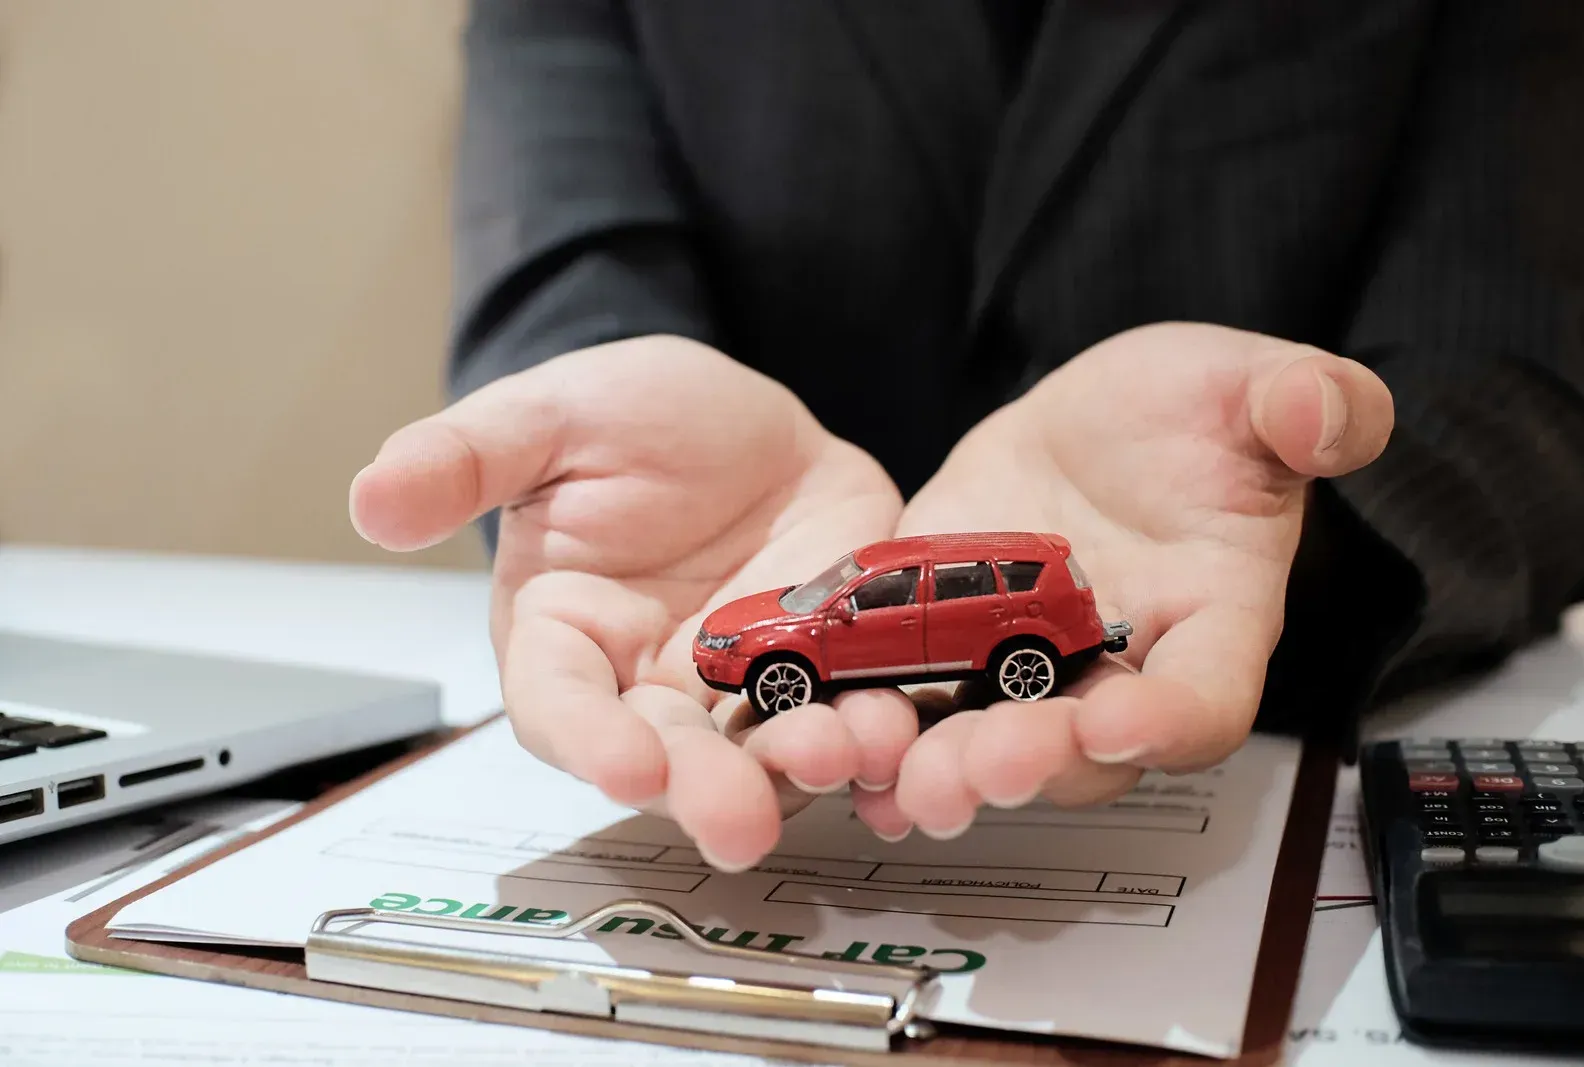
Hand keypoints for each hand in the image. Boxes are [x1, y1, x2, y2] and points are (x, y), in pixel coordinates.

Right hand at [348, 336, 907, 869]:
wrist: (750, 420)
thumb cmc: (632, 419)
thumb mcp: (548, 418)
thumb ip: (466, 458)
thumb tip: (370, 497)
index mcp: (567, 636)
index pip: (560, 704)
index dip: (587, 739)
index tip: (623, 764)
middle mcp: (650, 683)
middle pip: (667, 756)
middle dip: (701, 788)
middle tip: (740, 818)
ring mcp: (746, 686)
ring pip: (765, 749)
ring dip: (801, 767)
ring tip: (840, 759)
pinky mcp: (828, 672)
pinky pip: (850, 714)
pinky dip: (876, 733)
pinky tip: (902, 738)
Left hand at [852, 323, 1393, 839]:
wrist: (1098, 421)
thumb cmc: (1191, 412)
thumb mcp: (1251, 384)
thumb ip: (1307, 402)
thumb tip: (1327, 414)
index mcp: (1212, 621)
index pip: (1207, 699)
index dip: (1167, 723)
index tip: (1117, 723)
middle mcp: (1119, 668)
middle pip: (1088, 756)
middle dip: (1035, 765)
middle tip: (981, 768)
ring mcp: (1027, 666)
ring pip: (994, 746)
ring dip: (948, 772)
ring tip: (904, 783)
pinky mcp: (949, 644)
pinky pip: (920, 702)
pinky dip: (883, 733)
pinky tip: (838, 748)